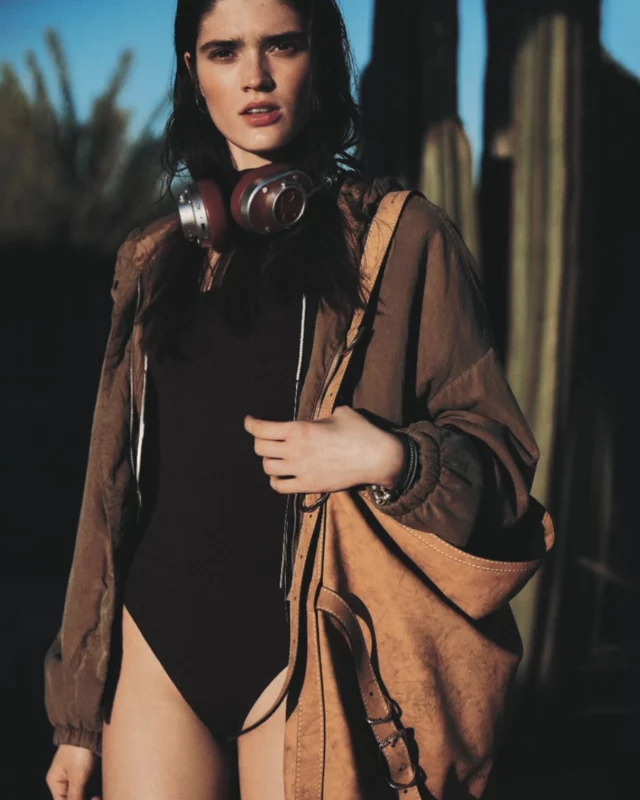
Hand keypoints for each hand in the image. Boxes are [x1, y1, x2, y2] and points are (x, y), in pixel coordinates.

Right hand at [46, 744, 99, 799]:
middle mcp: (63, 780)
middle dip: (85, 798)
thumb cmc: (79, 750)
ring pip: (82, 793)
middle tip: (96, 798)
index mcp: (56, 782)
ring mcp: (74, 775)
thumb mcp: (77, 775)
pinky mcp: (85, 770)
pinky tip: (101, 791)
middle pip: (72, 797)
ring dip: (90, 795)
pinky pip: (88, 785)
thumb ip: (76, 795)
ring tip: (99, 795)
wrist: (88, 728)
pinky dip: (94, 789)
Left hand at [244, 405, 404, 494]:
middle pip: (260, 448)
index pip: (262, 428)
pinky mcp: (309, 486)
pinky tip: (281, 475)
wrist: (377, 458)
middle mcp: (295, 450)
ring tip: (275, 456)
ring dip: (268, 461)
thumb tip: (318, 419)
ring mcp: (301, 470)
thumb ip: (320, 417)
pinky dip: (276, 480)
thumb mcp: (339, 413)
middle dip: (260, 441)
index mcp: (299, 430)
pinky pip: (280, 487)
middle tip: (266, 437)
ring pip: (267, 468)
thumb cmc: (360, 432)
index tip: (249, 421)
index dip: (251, 424)